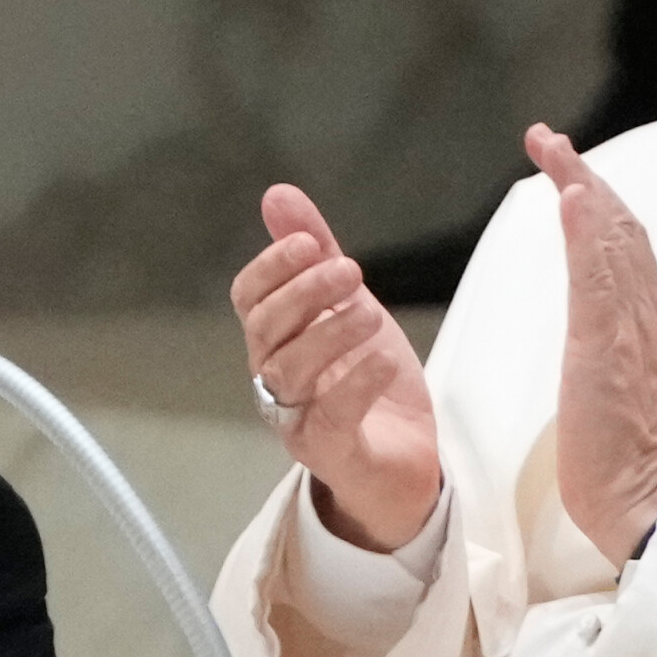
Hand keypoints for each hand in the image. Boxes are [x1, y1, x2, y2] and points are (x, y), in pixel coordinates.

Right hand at [229, 185, 441, 550]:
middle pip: (265, 333)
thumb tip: (278, 194)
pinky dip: (356, 384)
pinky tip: (382, 360)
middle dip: (302, 295)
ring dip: (328, 334)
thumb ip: (317, 256)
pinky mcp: (333, 454)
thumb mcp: (349, 306)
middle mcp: (275, 381)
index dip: (271, 268)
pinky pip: (332, 419)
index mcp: (276, 342)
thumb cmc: (370, 383)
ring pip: (289, 374)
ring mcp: (299, 420)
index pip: (249, 300)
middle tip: (349, 270)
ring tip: (369, 311)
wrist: (407, 462)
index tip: (309, 243)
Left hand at [526, 125, 656, 559]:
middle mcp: (647, 319)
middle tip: (549, 140)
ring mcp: (631, 330)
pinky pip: (600, 277)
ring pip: (613, 241)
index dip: (600, 204)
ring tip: (553, 148)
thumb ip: (617, 353)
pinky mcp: (607, 347)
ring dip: (583, 186)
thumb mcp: (619, 391)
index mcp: (648, 329)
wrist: (643, 503)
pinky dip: (590, 231)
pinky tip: (576, 195)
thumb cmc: (627, 460)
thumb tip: (604, 333)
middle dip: (586, 178)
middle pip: (622, 230)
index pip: (627, 250)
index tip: (569, 172)